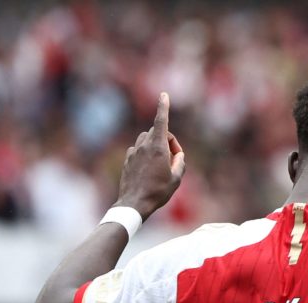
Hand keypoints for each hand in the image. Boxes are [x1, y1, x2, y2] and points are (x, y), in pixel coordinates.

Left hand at [116, 92, 185, 220]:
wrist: (134, 203)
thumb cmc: (158, 192)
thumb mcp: (177, 179)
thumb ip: (180, 162)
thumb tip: (179, 154)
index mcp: (158, 147)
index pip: (161, 121)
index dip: (163, 106)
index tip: (164, 94)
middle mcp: (144, 146)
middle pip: (157, 131)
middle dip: (167, 140)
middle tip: (174, 158)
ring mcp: (134, 152)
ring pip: (147, 139)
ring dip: (156, 145)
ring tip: (161, 164)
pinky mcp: (127, 159)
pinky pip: (139, 150)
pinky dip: (146, 154)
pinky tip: (149, 170)